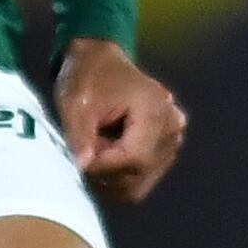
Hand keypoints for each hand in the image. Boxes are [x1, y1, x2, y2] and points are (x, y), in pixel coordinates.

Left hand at [54, 36, 185, 204]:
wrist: (102, 63)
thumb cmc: (88, 78)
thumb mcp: (75, 103)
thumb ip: (79, 136)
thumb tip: (84, 167)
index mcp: (155, 109)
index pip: (134, 159)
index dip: (103, 167)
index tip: (79, 160)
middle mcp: (172, 127)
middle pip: (137, 175)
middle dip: (104, 172)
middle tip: (85, 149)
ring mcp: (172, 140)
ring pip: (137, 184)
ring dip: (109, 176)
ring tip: (96, 147)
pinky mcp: (166, 151)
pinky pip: (140, 181)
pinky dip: (117, 176)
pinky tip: (106, 153)